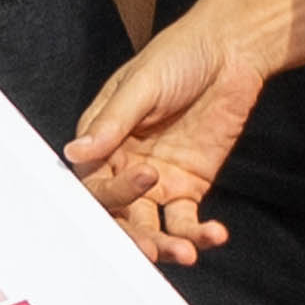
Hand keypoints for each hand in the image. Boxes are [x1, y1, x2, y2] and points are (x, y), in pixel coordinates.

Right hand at [66, 0, 274, 253]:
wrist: (230, 51)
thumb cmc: (178, 55)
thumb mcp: (142, 84)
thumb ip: (112, 122)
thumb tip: (74, 152)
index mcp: (103, 140)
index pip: (94, 181)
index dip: (111, 191)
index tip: (141, 180)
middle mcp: (124, 165)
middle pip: (119, 214)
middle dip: (135, 237)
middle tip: (156, 251)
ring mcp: (157, 180)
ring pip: (151, 225)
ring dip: (167, 244)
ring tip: (188, 253)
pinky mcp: (189, 185)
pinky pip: (186, 219)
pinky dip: (198, 233)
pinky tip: (214, 235)